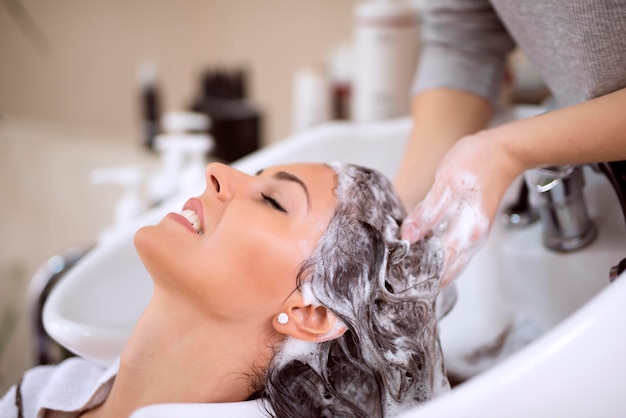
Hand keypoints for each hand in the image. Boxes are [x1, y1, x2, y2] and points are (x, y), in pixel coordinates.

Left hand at [401, 132, 520, 286]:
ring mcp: (473, 235)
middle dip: (423, 276)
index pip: (440, 268)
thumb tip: (407, 238)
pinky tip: (420, 245)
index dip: (418, 275)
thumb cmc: (476, 163)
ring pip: (449, 260)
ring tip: (404, 263)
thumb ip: (426, 214)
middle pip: (446, 271)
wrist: (503, 151)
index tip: (396, 277)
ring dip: (429, 264)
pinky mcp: (471, 226)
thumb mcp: (445, 186)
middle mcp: (472, 240)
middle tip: (396, 276)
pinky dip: (436, 251)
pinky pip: (452, 248)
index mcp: (467, 234)